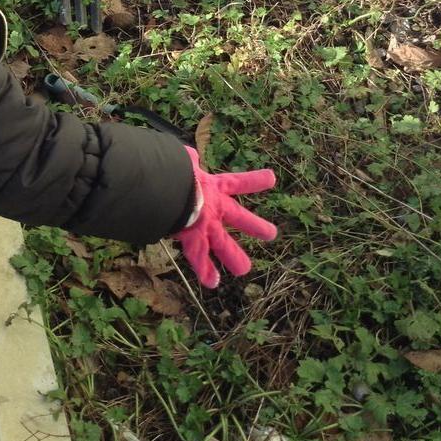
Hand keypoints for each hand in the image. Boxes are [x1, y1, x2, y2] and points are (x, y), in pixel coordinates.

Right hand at [173, 146, 276, 287]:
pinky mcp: (193, 239)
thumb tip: (190, 157)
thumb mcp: (184, 160)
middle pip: (240, 217)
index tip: (272, 178)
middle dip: (255, 226)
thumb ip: (189, 161)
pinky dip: (204, 270)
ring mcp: (206, 226)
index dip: (255, 181)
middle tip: (271, 234)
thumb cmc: (173, 170)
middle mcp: (214, 208)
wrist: (167, 187)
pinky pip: (199, 258)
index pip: (238, 183)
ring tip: (244, 269)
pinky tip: (212, 283)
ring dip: (233, 257)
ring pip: (223, 244)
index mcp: (213, 186)